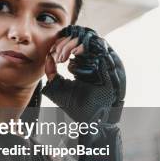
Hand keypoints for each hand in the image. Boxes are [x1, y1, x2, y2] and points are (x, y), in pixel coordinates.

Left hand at [42, 25, 125, 160]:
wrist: (92, 122)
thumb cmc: (77, 107)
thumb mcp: (60, 87)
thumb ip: (52, 72)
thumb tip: (47, 56)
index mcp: (88, 64)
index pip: (78, 43)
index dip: (64, 42)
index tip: (53, 52)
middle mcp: (99, 61)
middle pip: (84, 37)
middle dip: (67, 42)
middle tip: (56, 52)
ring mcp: (107, 61)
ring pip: (90, 39)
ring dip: (73, 44)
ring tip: (62, 56)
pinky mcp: (112, 65)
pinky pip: (99, 46)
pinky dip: (83, 47)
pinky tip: (71, 56)